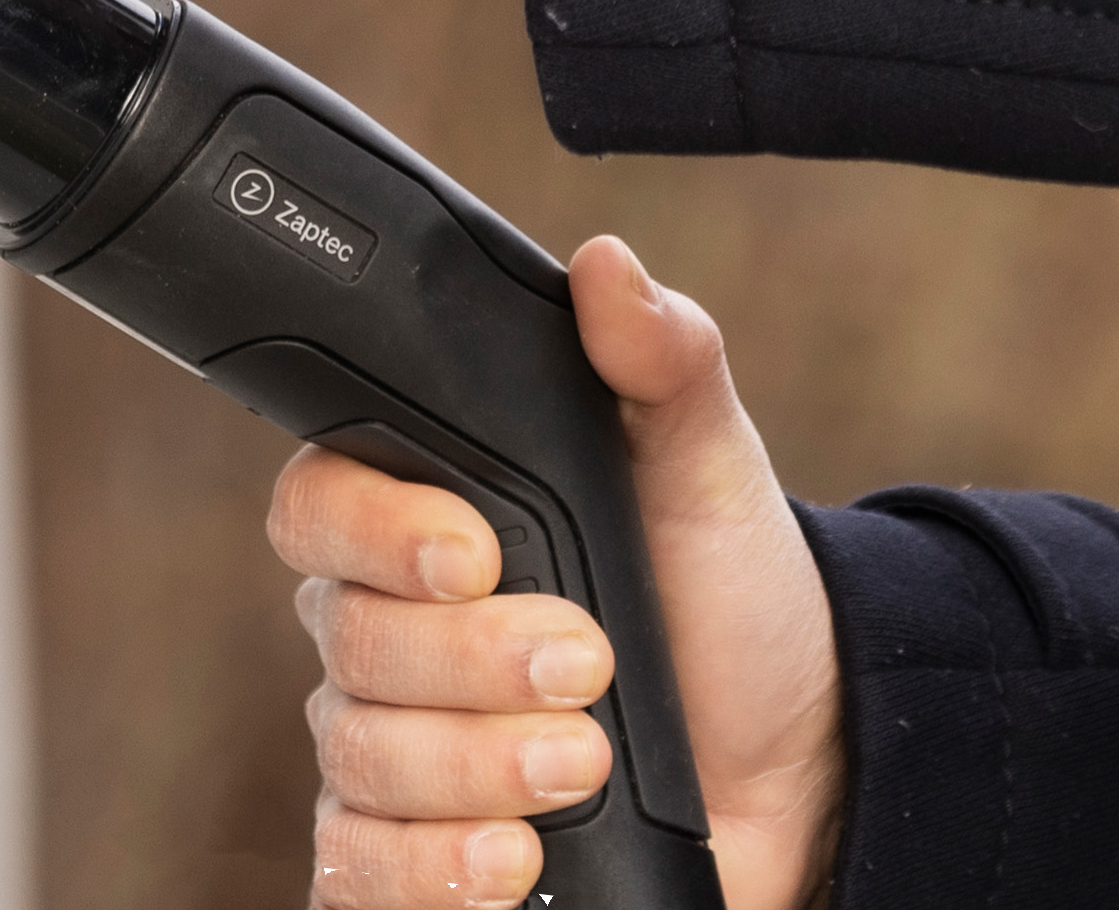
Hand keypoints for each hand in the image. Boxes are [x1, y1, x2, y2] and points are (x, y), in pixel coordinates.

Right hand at [282, 238, 843, 909]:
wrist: (797, 764)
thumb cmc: (731, 603)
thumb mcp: (709, 470)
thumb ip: (662, 361)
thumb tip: (612, 267)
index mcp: (430, 521)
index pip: (321, 505)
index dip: (379, 529)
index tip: (478, 549)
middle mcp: (390, 637)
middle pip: (348, 646)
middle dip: (472, 661)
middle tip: (587, 662)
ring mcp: (397, 754)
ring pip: (360, 764)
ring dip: (474, 767)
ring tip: (584, 765)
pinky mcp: (417, 858)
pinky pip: (358, 872)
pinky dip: (429, 871)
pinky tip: (513, 857)